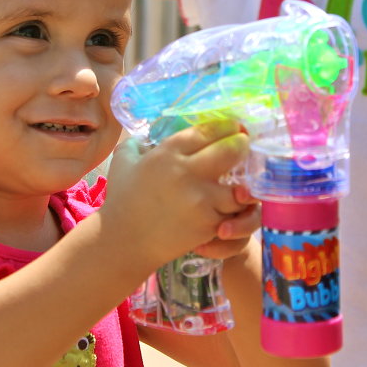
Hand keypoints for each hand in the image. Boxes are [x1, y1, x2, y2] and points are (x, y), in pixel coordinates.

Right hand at [103, 120, 250, 266]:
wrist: (124, 241)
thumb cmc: (122, 199)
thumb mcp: (123, 160)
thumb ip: (138, 141)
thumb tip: (152, 130)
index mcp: (167, 153)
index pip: (208, 131)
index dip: (226, 126)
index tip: (234, 125)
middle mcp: (187, 173)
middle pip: (232, 150)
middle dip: (243, 145)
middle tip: (244, 144)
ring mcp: (201, 200)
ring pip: (241, 185)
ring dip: (244, 181)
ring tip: (242, 177)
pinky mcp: (208, 224)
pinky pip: (235, 212)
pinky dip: (236, 207)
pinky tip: (233, 201)